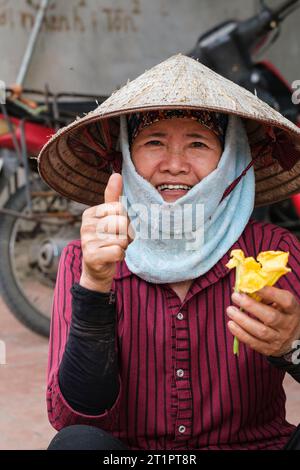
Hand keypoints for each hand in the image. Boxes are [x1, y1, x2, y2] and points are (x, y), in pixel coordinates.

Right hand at [79, 173, 132, 292]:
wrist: (96, 270)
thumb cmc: (106, 241)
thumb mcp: (109, 218)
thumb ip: (113, 197)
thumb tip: (116, 174)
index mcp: (90, 213)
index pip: (120, 209)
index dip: (125, 221)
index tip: (116, 229)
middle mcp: (86, 225)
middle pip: (122, 223)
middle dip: (125, 235)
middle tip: (116, 241)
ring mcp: (87, 240)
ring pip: (122, 238)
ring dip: (123, 246)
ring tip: (112, 248)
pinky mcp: (91, 256)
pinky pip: (118, 251)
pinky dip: (120, 256)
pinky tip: (111, 257)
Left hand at [226, 286, 299, 356]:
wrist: (293, 340)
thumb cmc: (283, 315)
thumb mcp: (282, 304)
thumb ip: (267, 296)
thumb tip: (245, 289)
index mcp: (293, 310)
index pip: (285, 301)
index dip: (269, 292)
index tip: (251, 286)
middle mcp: (288, 325)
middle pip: (270, 317)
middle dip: (250, 306)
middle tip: (235, 297)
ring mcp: (279, 339)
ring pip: (261, 331)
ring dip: (242, 320)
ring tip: (230, 310)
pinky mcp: (269, 349)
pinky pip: (254, 343)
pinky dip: (240, 334)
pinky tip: (231, 324)